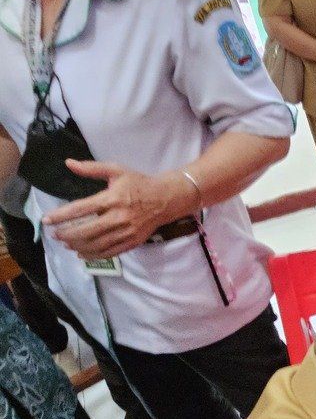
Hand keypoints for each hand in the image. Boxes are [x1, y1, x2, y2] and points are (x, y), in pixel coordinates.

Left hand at [42, 160, 193, 258]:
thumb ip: (92, 168)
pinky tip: (82, 253)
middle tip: (55, 235)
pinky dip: (94, 255)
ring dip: (78, 246)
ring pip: (97, 244)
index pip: (81, 209)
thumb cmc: (139, 183)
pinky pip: (110, 252)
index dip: (61, 216)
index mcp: (112, 198)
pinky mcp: (132, 241)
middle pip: (86, 231)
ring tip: (66, 244)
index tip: (46, 220)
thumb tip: (68, 163)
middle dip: (67, 235)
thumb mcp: (117, 170)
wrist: (167, 198)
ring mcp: (126, 232)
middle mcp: (118, 217)